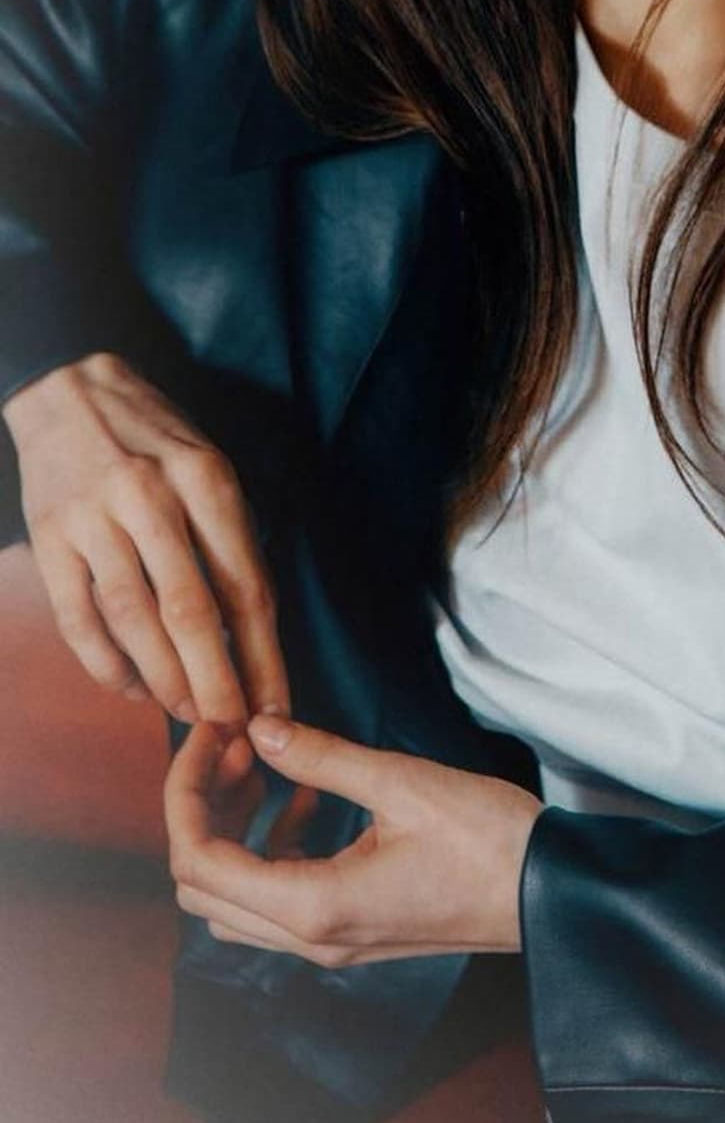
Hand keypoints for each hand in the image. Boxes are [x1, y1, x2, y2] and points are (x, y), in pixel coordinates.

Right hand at [3, 351, 288, 725]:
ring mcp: (94, 518)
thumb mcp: (210, 469)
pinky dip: (106, 665)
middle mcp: (150, 497)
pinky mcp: (50, 538)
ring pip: (133, 621)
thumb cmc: (157, 439)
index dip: (263, 656)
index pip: (245, 584)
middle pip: (191, 610)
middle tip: (232, 731)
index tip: (276, 705)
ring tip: (188, 714)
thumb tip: (253, 635)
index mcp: (205, 478)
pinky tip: (132, 689)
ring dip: (163, 680)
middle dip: (216, 682)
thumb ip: (231, 542)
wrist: (71, 392)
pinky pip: (79, 618)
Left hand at [166, 716, 543, 963]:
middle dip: (201, 809)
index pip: (199, 860)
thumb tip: (259, 729)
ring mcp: (329, 942)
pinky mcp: (349, 931)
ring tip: (261, 765)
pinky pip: (276, 901)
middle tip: (232, 745)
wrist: (547, 890)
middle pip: (201, 888)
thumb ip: (321, 757)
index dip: (186, 791)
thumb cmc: (486, 837)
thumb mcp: (401, 781)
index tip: (212, 735)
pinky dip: (268, 849)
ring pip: (232, 901)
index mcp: (314, 905)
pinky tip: (305, 798)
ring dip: (230, 833)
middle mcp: (310, 938)